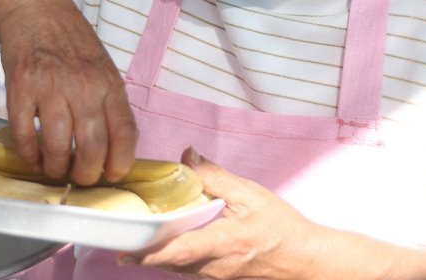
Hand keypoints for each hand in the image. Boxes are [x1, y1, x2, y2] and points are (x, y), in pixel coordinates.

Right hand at [0, 0, 137, 184]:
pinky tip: (32, 157)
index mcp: (109, 83)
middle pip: (92, 145)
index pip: (125, 131)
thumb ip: (108, 103)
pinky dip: (28, 154)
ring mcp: (50, 86)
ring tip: (54, 169)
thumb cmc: (72, 44)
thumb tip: (115, 149)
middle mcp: (83, 86)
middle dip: (86, 173)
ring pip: (56, 145)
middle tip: (80, 178)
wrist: (35, 10)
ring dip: (55, 168)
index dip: (121, 162)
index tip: (113, 175)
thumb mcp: (102, 67)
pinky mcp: (20, 87)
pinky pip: (23, 133)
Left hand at [125, 149, 322, 279]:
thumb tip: (189, 157)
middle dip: (144, 253)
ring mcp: (215, 278)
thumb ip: (217, 177)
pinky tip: (168, 243)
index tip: (124, 250)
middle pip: (169, 264)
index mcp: (222, 244)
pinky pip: (188, 271)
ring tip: (139, 238)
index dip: (148, 253)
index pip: (177, 252)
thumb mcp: (252, 195)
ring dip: (157, 256)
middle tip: (121, 239)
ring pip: (176, 269)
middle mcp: (214, 268)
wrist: (305, 261)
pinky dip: (173, 258)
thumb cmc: (282, 229)